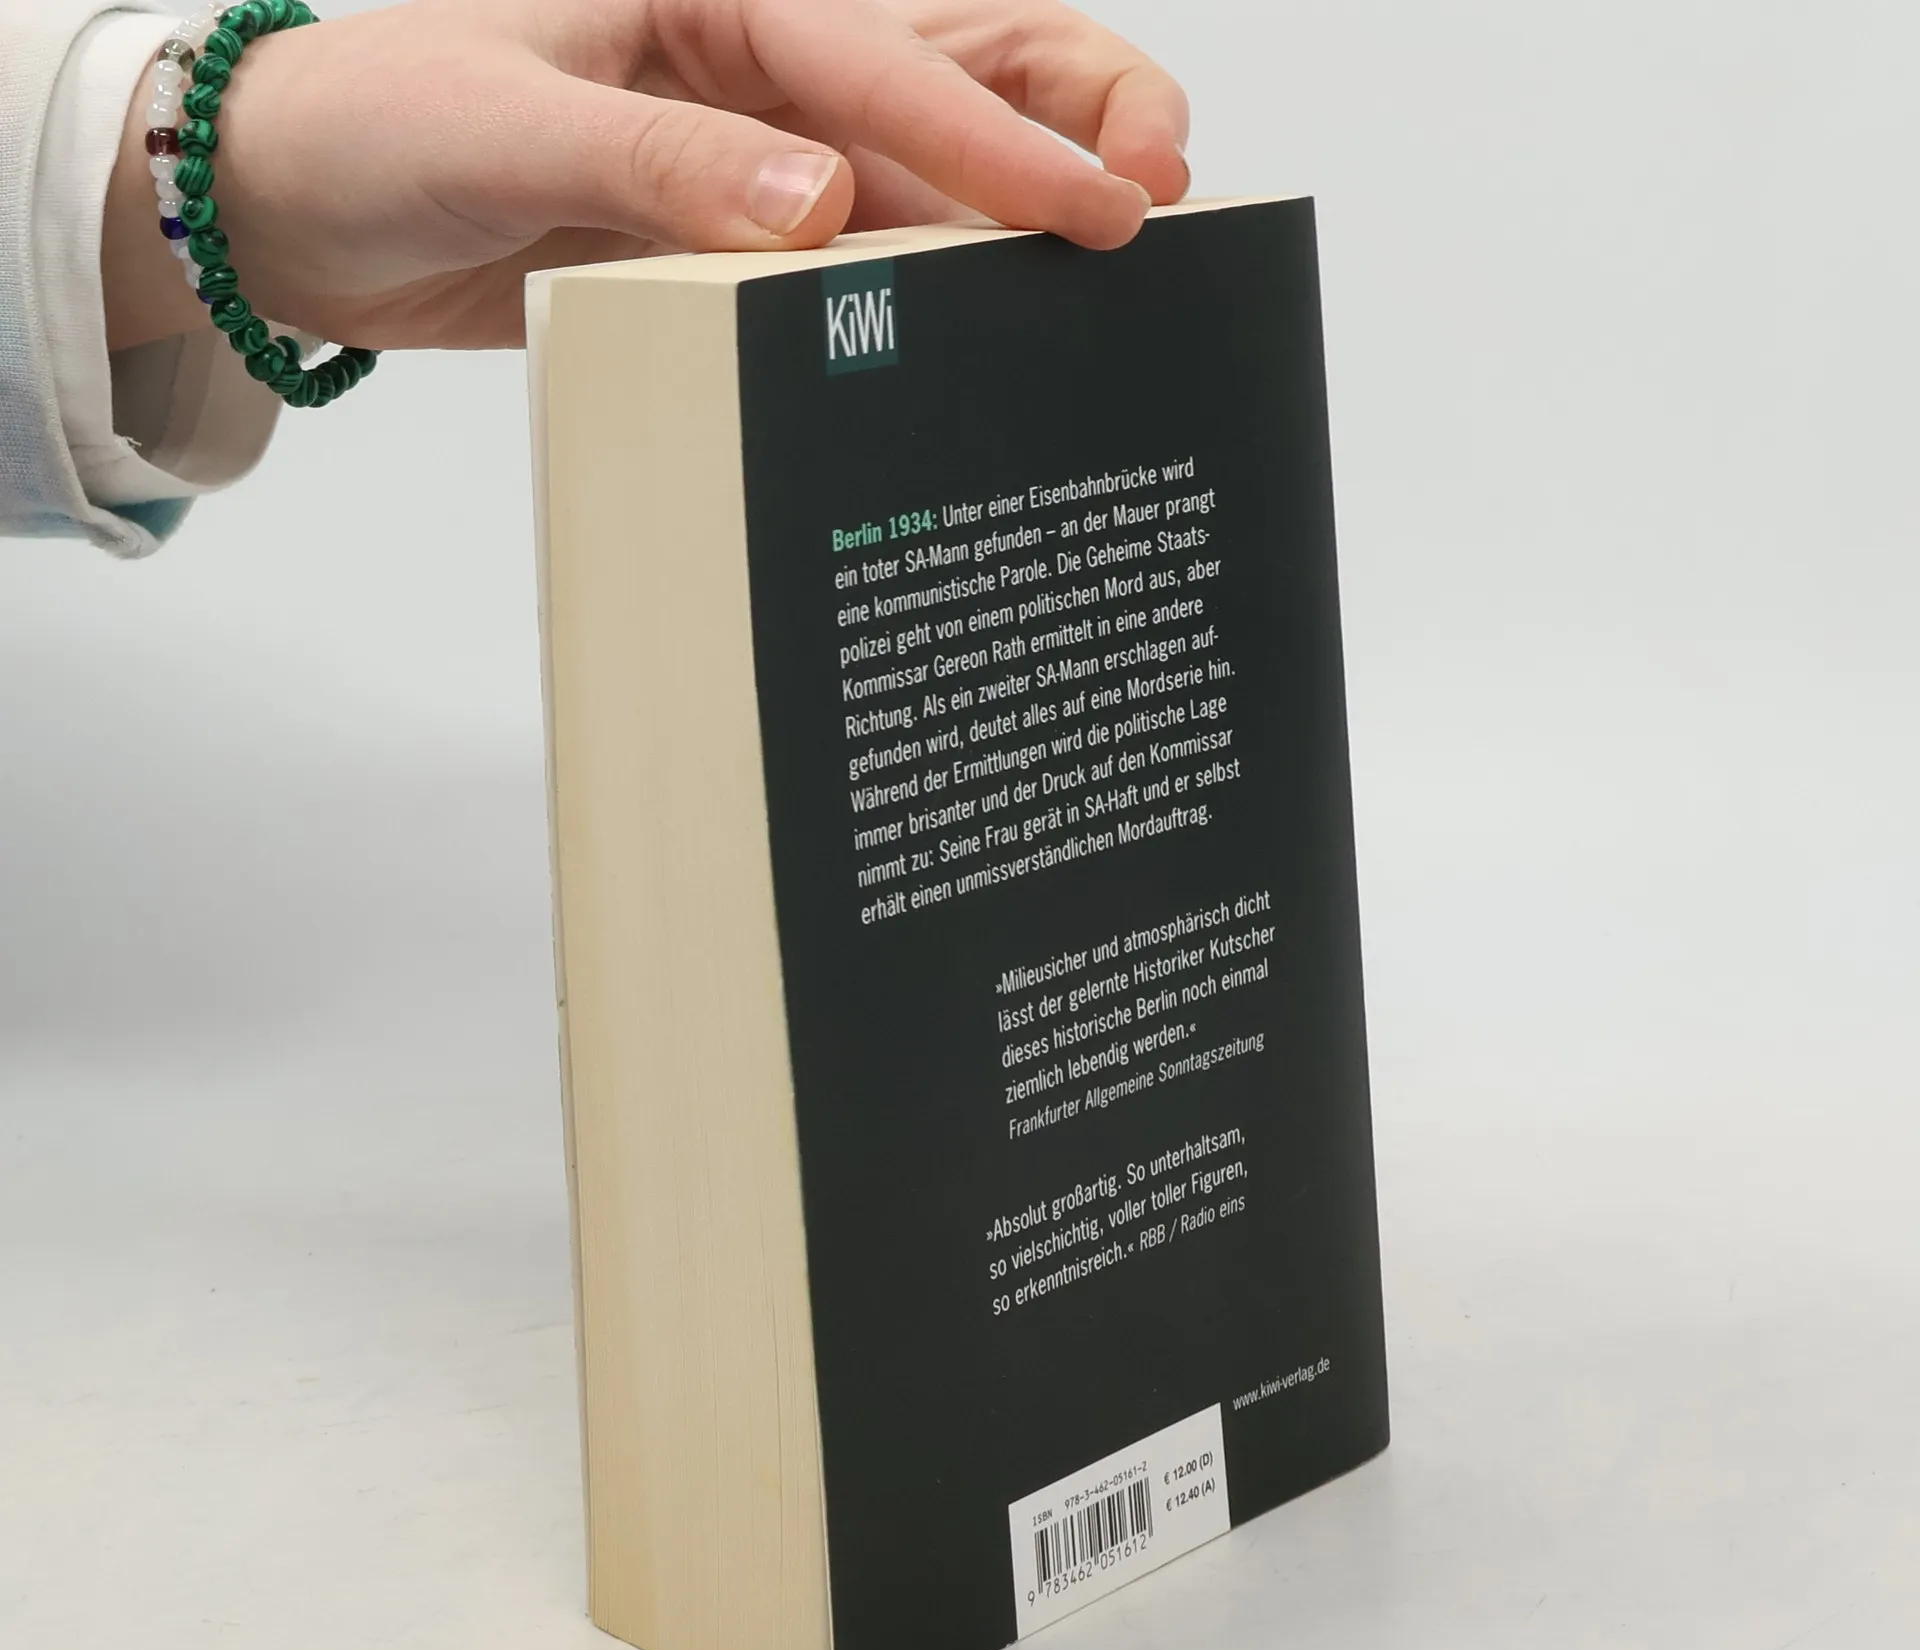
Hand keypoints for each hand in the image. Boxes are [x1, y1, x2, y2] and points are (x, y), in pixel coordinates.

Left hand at [104, 0, 1188, 352]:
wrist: (299, 213)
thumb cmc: (377, 118)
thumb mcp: (507, 121)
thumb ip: (663, 162)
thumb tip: (822, 208)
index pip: (881, 59)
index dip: (997, 134)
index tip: (1097, 204)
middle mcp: (756, 62)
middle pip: (957, 65)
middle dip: (1071, 117)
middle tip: (1165, 198)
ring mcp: (759, 154)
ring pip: (931, 170)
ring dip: (1022, 218)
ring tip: (1120, 279)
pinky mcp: (741, 242)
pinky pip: (864, 266)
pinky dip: (933, 300)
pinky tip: (992, 344)